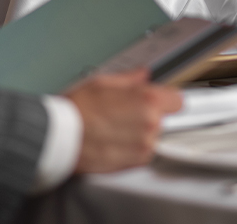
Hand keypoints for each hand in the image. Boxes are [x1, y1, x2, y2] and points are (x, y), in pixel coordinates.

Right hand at [64, 68, 181, 173]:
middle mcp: (150, 122)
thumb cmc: (76, 110)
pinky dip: (133, 149)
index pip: (177, 100)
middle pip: (162, 118)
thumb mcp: (102, 82)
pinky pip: (143, 153)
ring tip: (115, 129)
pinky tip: (113, 141)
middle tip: (124, 114)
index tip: (159, 101)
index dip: (166, 99)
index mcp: (146, 99)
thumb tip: (142, 74)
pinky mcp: (136, 162)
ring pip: (153, 136)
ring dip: (140, 134)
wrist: (59, 137)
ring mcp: (144, 144)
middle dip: (148, 115)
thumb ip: (130, 78)